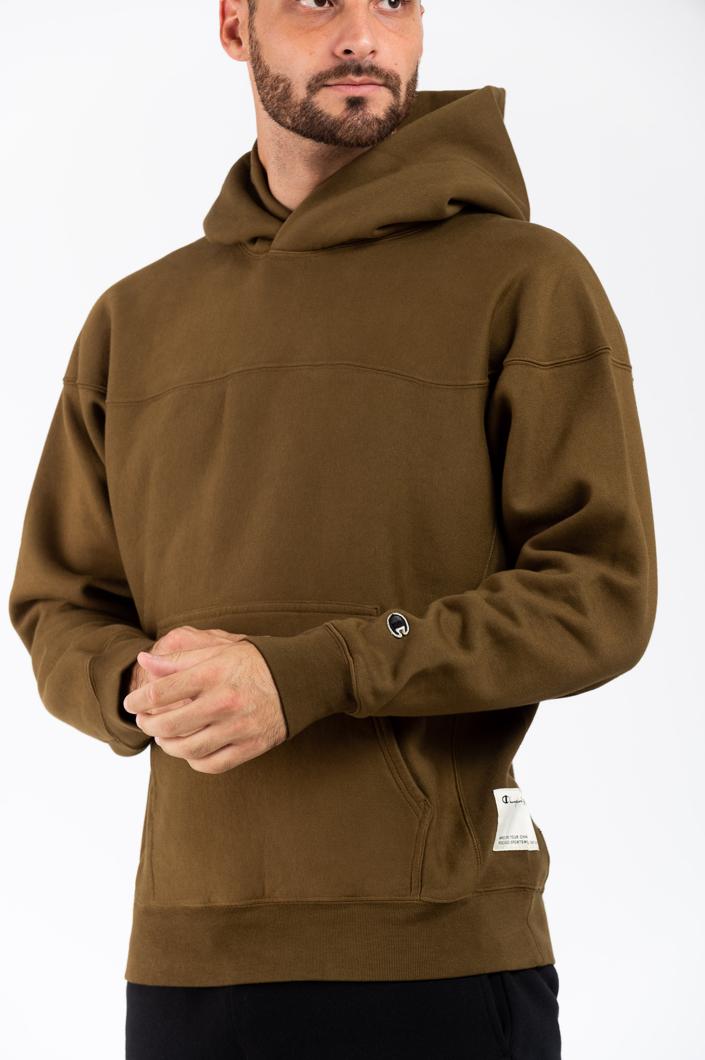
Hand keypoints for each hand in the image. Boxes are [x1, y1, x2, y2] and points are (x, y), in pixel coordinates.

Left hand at [122, 625, 286, 772]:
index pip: (162, 692)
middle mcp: (225, 701)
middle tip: (144, 720)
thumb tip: (144, 661)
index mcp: (214, 673)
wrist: (300, 678)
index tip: (131, 703)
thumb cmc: (255, 661)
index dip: (139, 700)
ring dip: (168, 745)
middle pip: (170, 724)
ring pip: (188, 748)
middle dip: (149, 724)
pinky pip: (212, 764)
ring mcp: (239, 727)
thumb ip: (180, 658)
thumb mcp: (218, 650)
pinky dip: (194, 760)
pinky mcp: (252, 746)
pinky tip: (189, 749)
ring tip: (164, 735)